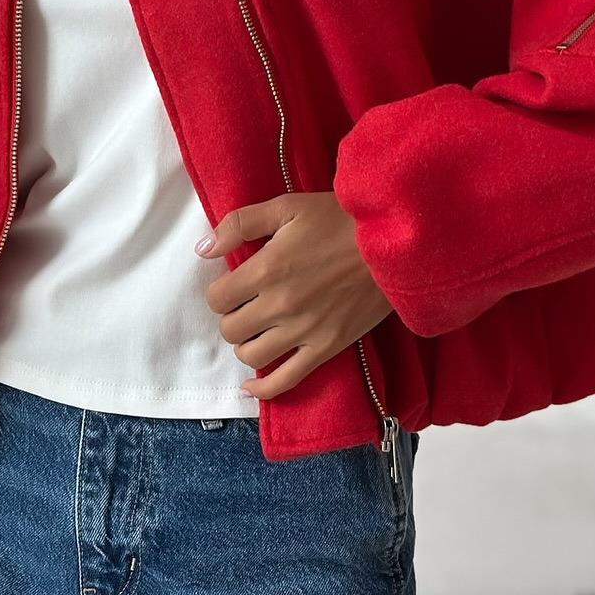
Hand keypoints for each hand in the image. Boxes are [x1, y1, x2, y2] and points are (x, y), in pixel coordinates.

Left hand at [197, 190, 393, 400]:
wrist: (392, 244)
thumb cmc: (339, 220)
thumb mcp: (287, 207)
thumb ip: (240, 224)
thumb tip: (203, 249)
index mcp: (266, 270)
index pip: (217, 299)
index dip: (220, 292)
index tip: (233, 285)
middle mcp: (279, 306)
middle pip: (230, 329)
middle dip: (232, 317)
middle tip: (246, 305)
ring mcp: (303, 331)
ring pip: (251, 355)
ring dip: (247, 343)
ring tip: (258, 329)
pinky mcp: (326, 348)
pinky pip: (286, 380)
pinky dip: (264, 388)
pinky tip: (253, 384)